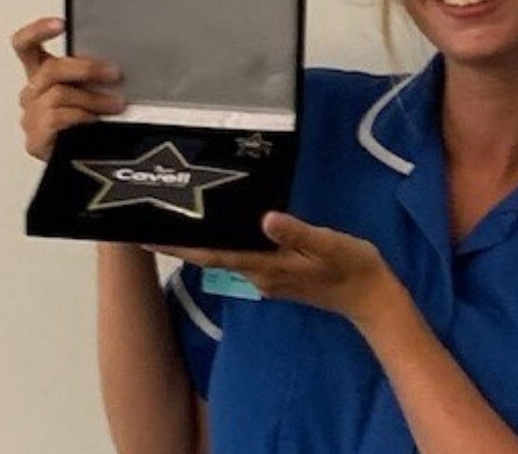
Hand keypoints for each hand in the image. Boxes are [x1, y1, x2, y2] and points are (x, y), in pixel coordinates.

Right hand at [11, 16, 125, 160]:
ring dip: (93, 99)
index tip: (61, 23)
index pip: (25, 46)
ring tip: (115, 105)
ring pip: (59, 96)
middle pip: (50, 70)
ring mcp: (31, 117)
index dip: (38, 31)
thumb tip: (120, 63)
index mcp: (43, 74)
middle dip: (87, 69)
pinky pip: (57, 119)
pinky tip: (95, 123)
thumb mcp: (97, 89)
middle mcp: (33, 93)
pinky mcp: (35, 140)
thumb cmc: (97, 122)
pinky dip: (81, 119)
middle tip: (114, 73)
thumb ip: (98, 74)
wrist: (90, 163)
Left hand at [150, 212, 401, 326]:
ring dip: (198, 242)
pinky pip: (239, 256)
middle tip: (152, 216)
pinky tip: (219, 226)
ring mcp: (266, 277)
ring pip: (223, 256)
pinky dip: (221, 243)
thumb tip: (265, 219)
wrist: (372, 299)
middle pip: (209, 256)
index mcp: (266, 267)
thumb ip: (297, 232)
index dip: (177, 247)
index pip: (212, 255)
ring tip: (178, 217)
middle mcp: (259, 275)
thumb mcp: (330, 244)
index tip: (146, 236)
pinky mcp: (276, 274)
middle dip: (180, 241)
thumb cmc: (353, 268)